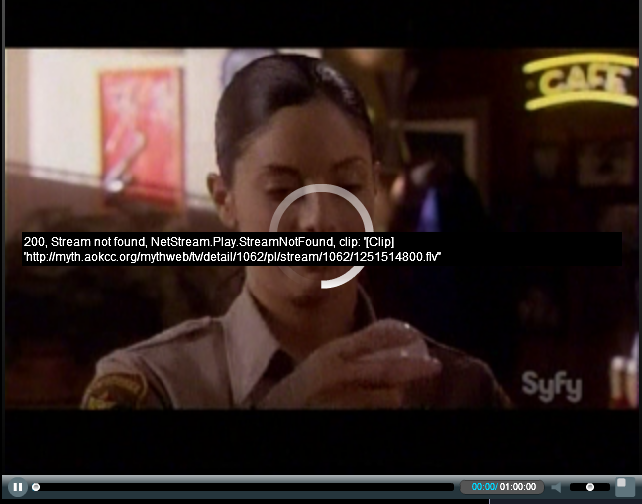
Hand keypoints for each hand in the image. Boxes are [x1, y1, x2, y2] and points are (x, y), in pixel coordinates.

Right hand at [257, 319, 441, 409]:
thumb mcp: (325, 358)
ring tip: (399, 393)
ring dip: (397, 393)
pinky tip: (388, 402)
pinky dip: (385, 405)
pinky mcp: (346, 414)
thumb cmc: (306, 383)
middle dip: (413, 368)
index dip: (395, 336)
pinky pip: (376, 410)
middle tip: (433, 366)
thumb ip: (350, 352)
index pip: (369, 339)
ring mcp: (343, 397)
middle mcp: (339, 374)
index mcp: (332, 353)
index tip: (413, 335)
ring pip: (386, 396)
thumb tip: (386, 343)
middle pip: (385, 369)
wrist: (281, 408)